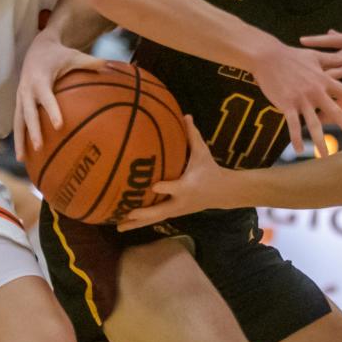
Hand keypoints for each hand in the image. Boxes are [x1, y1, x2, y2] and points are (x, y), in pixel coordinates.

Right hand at [13, 34, 107, 160]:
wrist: (37, 47)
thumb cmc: (59, 54)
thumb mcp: (74, 55)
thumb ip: (90, 62)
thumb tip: (109, 66)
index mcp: (40, 80)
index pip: (47, 98)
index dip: (52, 111)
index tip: (59, 126)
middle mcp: (27, 90)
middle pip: (28, 114)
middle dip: (33, 131)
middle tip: (40, 148)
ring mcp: (21, 97)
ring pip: (18, 121)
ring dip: (20, 140)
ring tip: (22, 159)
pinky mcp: (19, 101)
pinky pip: (18, 120)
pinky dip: (19, 136)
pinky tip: (23, 154)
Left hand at [117, 115, 233, 230]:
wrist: (222, 192)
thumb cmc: (210, 170)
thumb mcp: (203, 152)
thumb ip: (192, 135)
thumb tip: (185, 115)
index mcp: (186, 186)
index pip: (173, 187)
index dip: (163, 187)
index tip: (151, 186)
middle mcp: (179, 201)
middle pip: (160, 211)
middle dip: (143, 213)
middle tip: (126, 212)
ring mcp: (176, 210)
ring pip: (154, 219)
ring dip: (137, 223)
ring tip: (118, 227)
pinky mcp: (174, 214)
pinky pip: (156, 219)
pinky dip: (141, 223)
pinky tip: (126, 223)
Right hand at [250, 41, 341, 157]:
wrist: (268, 56)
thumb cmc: (292, 55)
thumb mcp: (315, 55)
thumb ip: (333, 59)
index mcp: (323, 79)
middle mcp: (315, 91)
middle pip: (335, 111)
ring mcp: (301, 99)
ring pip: (313, 124)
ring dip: (320, 141)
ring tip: (326, 155)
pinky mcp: (286, 104)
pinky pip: (293, 125)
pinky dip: (295, 138)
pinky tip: (299, 150)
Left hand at [301, 30, 341, 84]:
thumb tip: (331, 31)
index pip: (331, 39)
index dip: (315, 40)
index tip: (299, 41)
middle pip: (330, 55)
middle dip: (313, 63)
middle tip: (297, 68)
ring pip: (338, 68)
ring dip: (325, 80)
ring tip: (310, 89)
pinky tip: (340, 95)